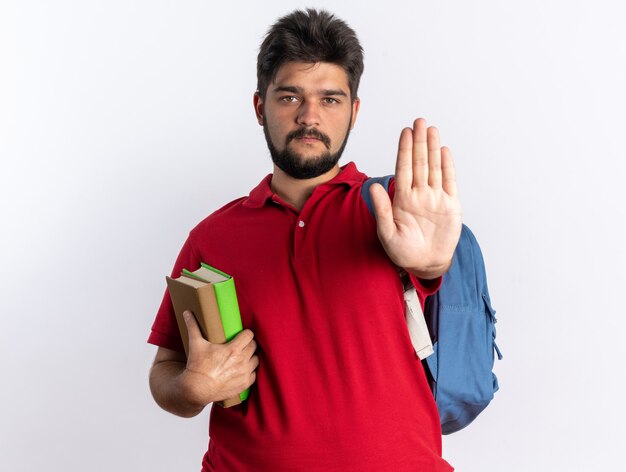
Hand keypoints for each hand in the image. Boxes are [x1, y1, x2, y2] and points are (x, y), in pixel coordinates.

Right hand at [180, 310, 258, 406]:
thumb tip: (187, 312)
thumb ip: (193, 327)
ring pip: (256, 360)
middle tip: (242, 345)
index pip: (249, 335)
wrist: (196, 389)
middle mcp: (242, 361)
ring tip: (244, 356)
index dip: (246, 333)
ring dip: (251, 357)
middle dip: (249, 344)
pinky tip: (244, 369)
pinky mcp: (244, 384)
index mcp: (233, 349)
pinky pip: (254, 374)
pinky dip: (250, 371)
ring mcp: (244, 374)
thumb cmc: (197, 366)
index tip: (242, 334)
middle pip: (254, 346)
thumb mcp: (195, 344)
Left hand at [370, 118, 461, 278]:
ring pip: (433, 168)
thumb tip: (374, 186)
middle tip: (419, 121)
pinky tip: (444, 151)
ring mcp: (435, 198)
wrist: (425, 264)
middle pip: (419, 163)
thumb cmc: (403, 251)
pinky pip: (449, 182)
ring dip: (432, 149)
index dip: (404, 150)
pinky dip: (447, 166)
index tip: (405, 132)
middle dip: (419, 142)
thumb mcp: (387, 233)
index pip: (403, 168)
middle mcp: (419, 194)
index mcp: (402, 199)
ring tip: (431, 130)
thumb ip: (381, 209)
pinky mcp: (450, 205)